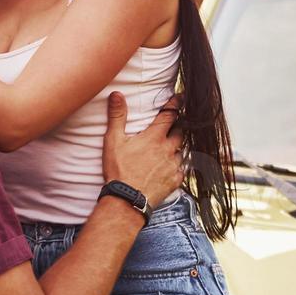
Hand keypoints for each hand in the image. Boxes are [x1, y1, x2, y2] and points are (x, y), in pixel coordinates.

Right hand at [101, 92, 184, 208]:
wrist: (127, 200)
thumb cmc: (118, 170)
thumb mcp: (113, 141)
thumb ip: (117, 116)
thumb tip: (116, 94)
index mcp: (154, 137)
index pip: (170, 114)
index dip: (176, 103)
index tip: (182, 96)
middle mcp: (168, 149)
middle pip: (180, 132)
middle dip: (177, 127)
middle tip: (174, 125)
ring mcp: (173, 165)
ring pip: (181, 151)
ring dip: (177, 147)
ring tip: (170, 148)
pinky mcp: (175, 180)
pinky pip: (182, 169)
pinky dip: (178, 166)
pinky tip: (171, 167)